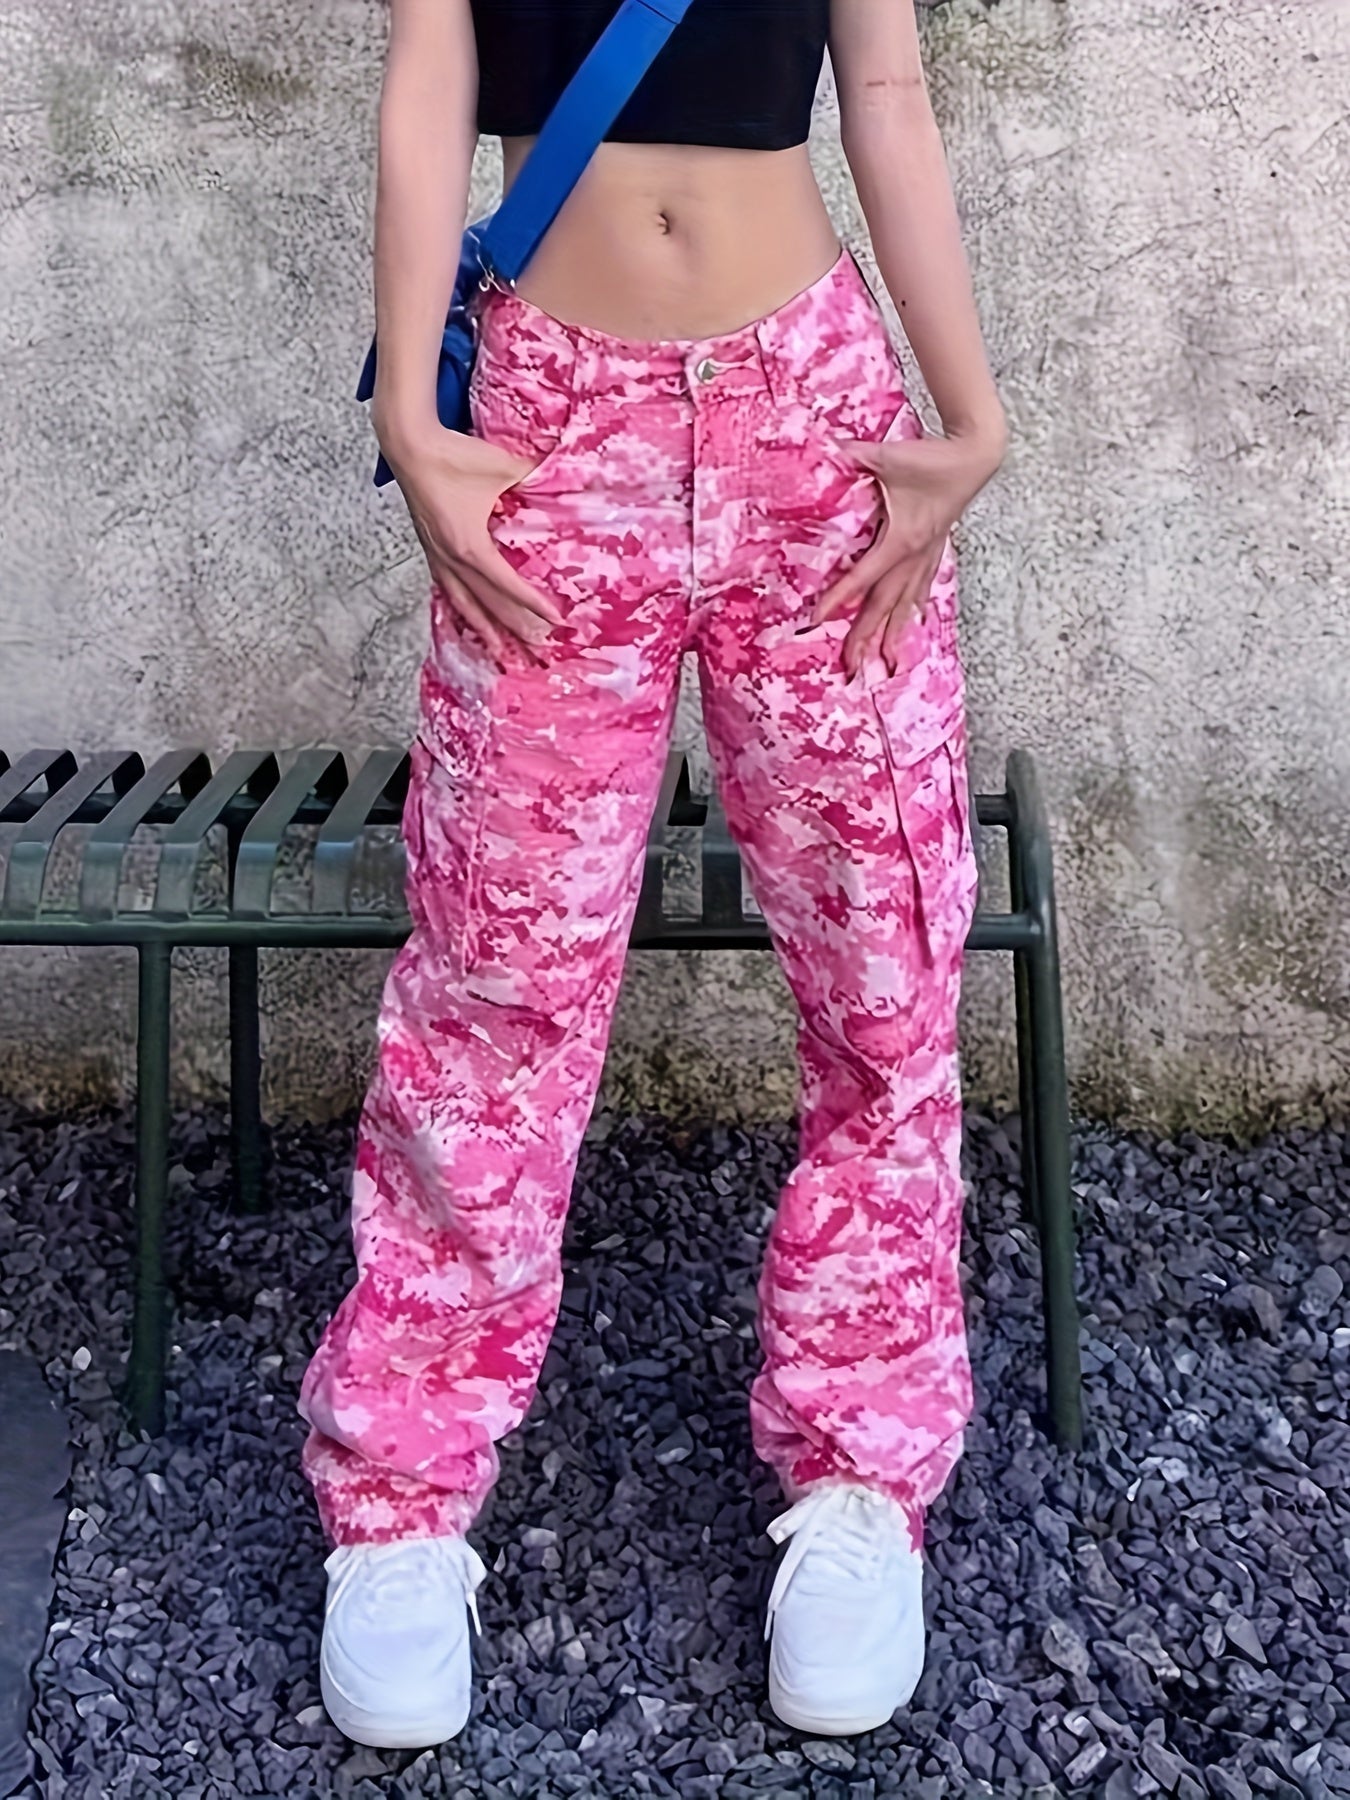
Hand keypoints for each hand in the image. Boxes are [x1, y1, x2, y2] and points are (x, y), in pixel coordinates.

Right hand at [376, 414, 563, 666]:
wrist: (408, 444)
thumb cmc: (452, 455)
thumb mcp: (503, 467)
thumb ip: (535, 478)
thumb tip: (563, 482)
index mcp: (470, 546)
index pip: (508, 585)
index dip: (533, 604)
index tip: (556, 620)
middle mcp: (452, 558)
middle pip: (487, 603)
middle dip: (513, 628)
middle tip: (535, 649)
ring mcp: (437, 555)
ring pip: (462, 601)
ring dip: (482, 627)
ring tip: (497, 649)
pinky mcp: (429, 547)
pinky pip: (446, 586)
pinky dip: (459, 605)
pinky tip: (465, 614)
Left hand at [813, 419, 1007, 680]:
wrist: (976, 454)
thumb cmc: (934, 456)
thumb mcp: (885, 455)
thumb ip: (850, 456)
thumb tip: (820, 452)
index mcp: (901, 539)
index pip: (862, 578)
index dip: (837, 599)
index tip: (815, 620)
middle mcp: (915, 555)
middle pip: (885, 605)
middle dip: (866, 637)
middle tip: (851, 668)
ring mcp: (927, 554)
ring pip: (907, 602)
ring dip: (894, 633)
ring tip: (887, 661)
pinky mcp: (936, 548)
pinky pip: (923, 586)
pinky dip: (915, 607)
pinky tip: (917, 620)